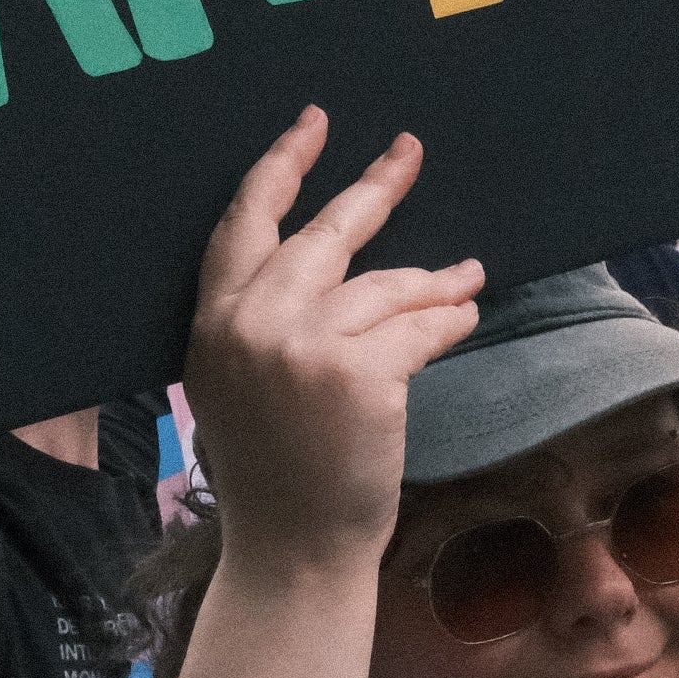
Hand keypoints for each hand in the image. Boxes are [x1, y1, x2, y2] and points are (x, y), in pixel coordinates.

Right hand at [183, 108, 482, 577]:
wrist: (291, 554)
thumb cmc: (273, 476)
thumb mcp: (238, 387)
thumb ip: (264, 323)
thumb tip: (335, 265)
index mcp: (212, 323)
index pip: (245, 223)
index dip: (281, 166)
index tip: (313, 123)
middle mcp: (252, 324)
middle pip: (325, 233)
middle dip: (375, 187)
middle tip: (409, 151)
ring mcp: (305, 347)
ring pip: (384, 285)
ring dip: (432, 280)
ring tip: (466, 277)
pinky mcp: (359, 375)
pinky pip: (418, 329)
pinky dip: (447, 320)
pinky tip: (464, 315)